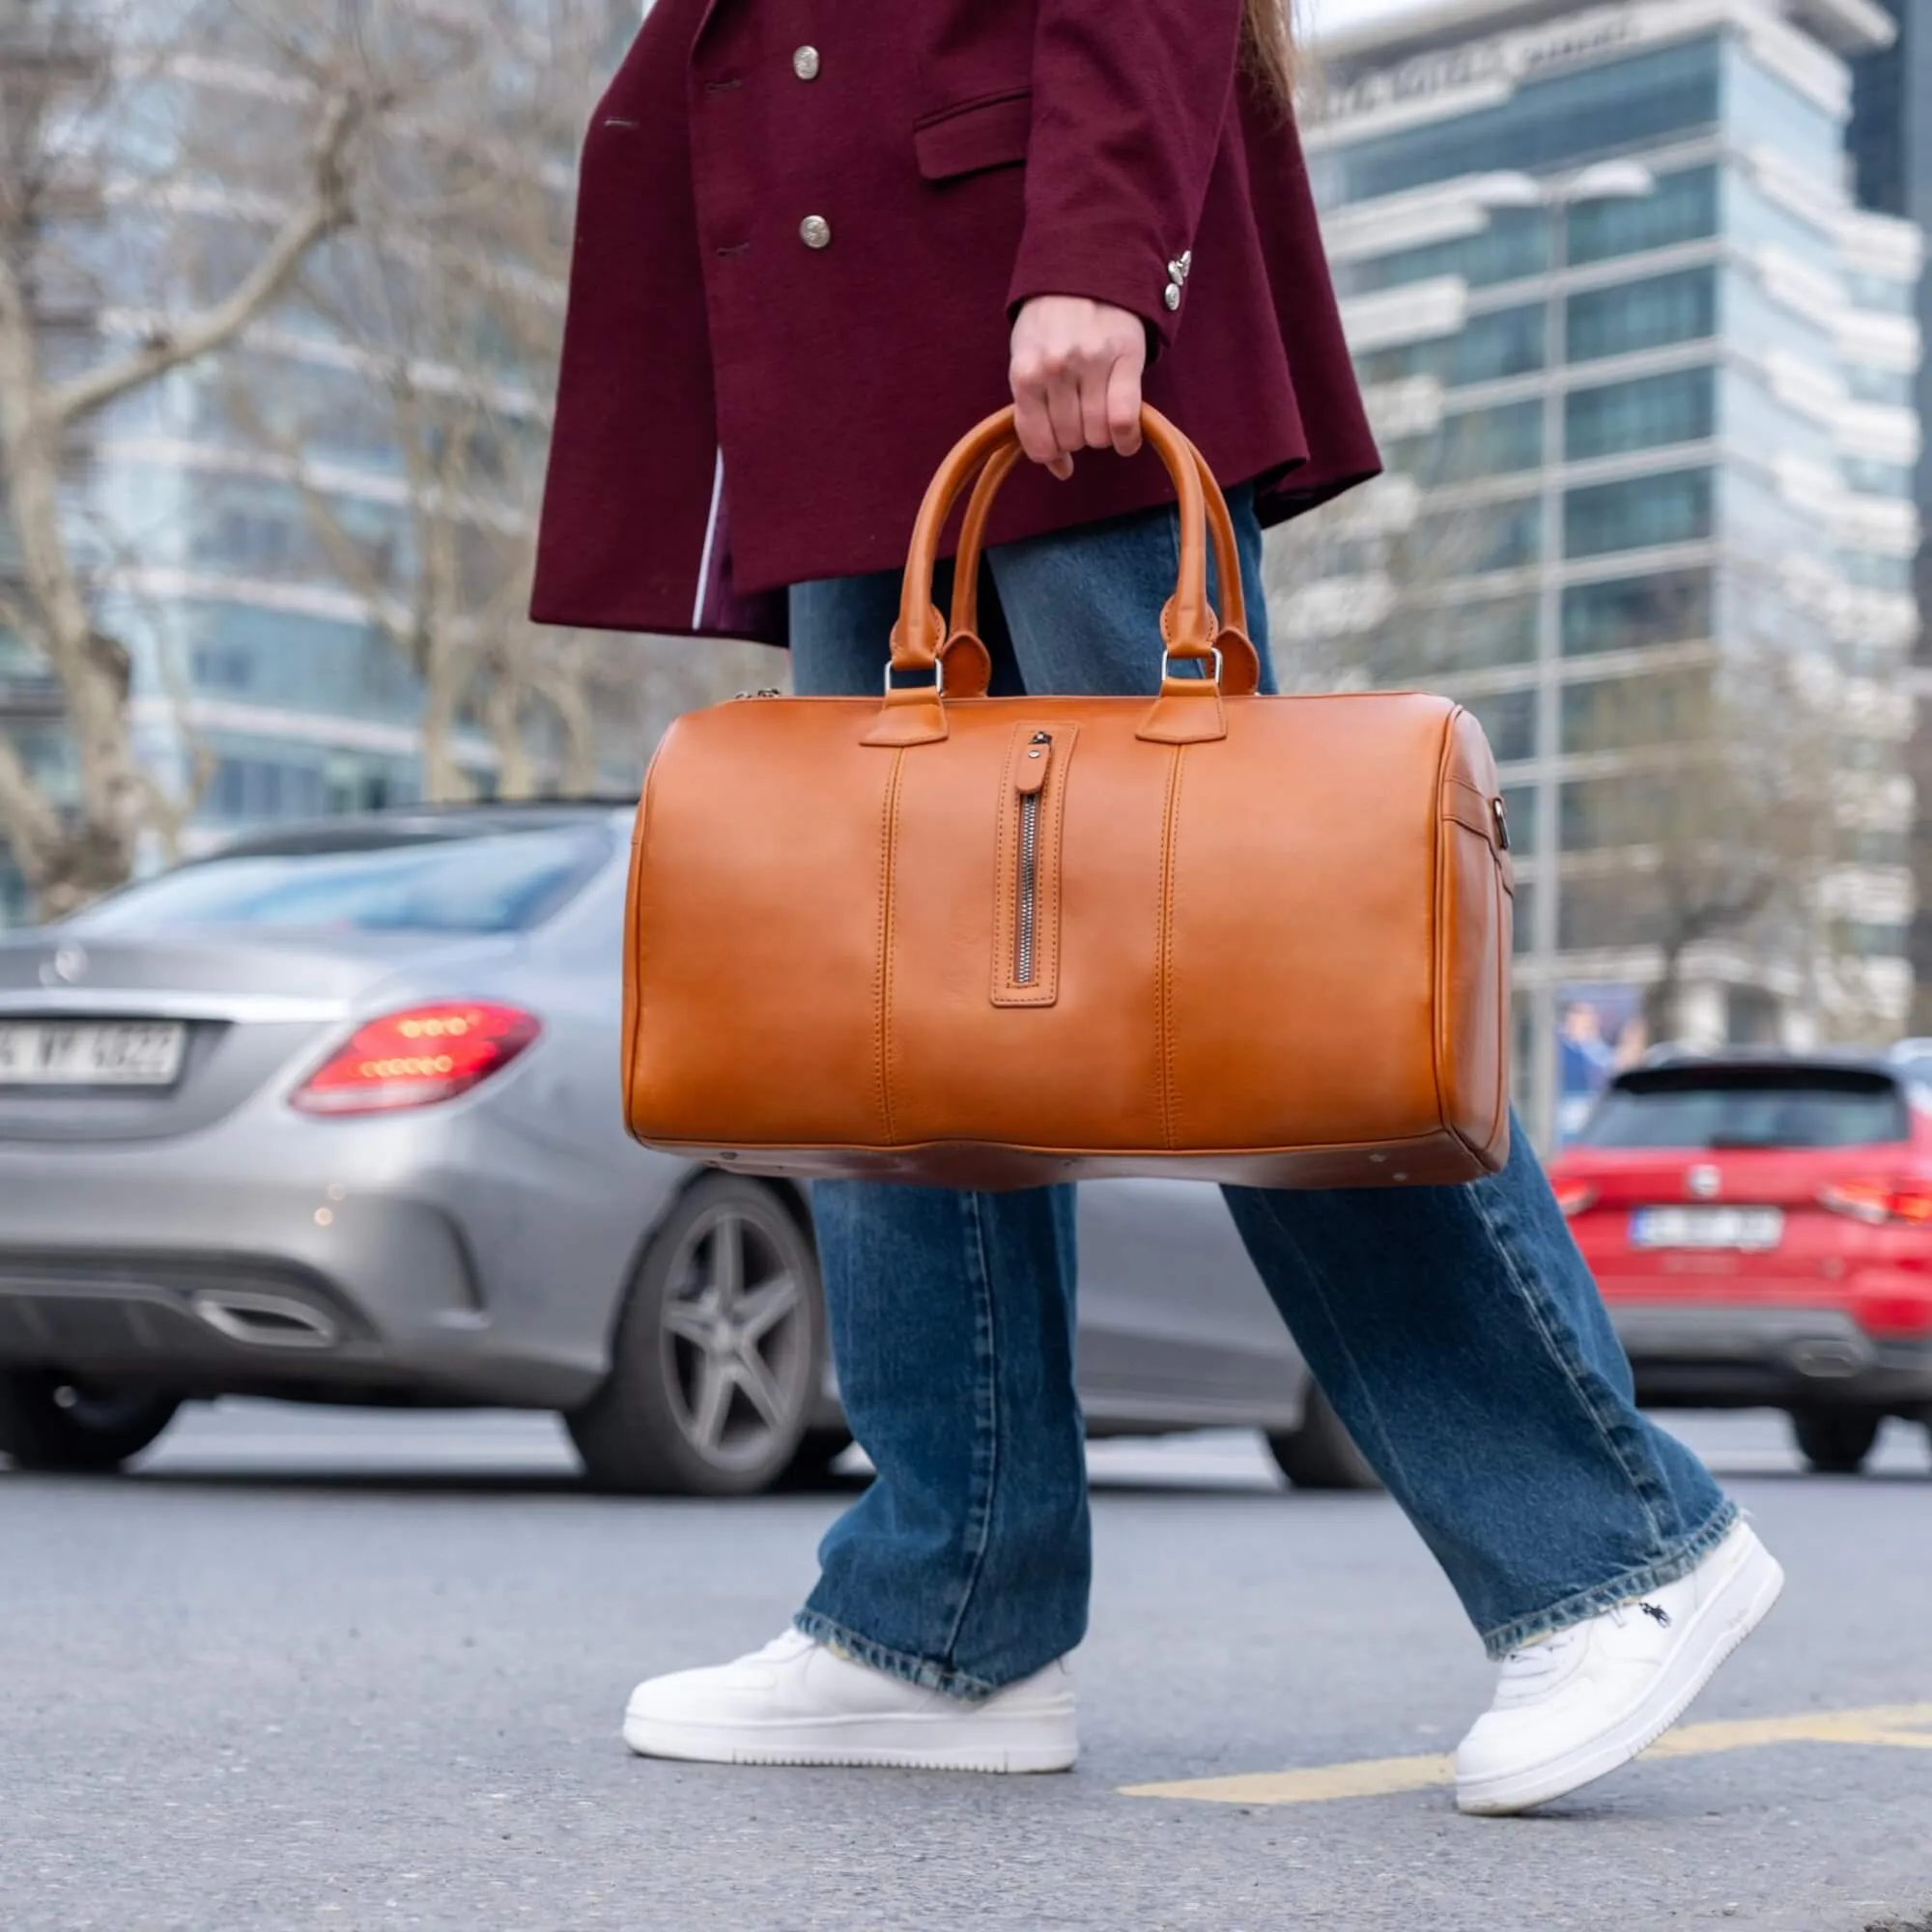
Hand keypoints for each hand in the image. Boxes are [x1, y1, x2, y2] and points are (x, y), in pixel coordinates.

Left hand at [1009, 296, 1145, 479]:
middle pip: (1071, 440)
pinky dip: (1127, 439)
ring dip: (1101, 436)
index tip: (1060, 456)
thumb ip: (1032, 411)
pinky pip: (1126, 420)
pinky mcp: (1126, 358)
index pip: (1039, 443)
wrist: (1085, 268)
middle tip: (1080, 419)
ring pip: (1099, 435)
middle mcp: (1057, 368)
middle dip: (1076, 439)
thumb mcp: (1026, 358)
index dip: (1051, 456)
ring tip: (1099, 415)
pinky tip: (1126, 438)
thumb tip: (1058, 467)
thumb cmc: (1050, 321)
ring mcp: (1092, 362)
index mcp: (1026, 371)